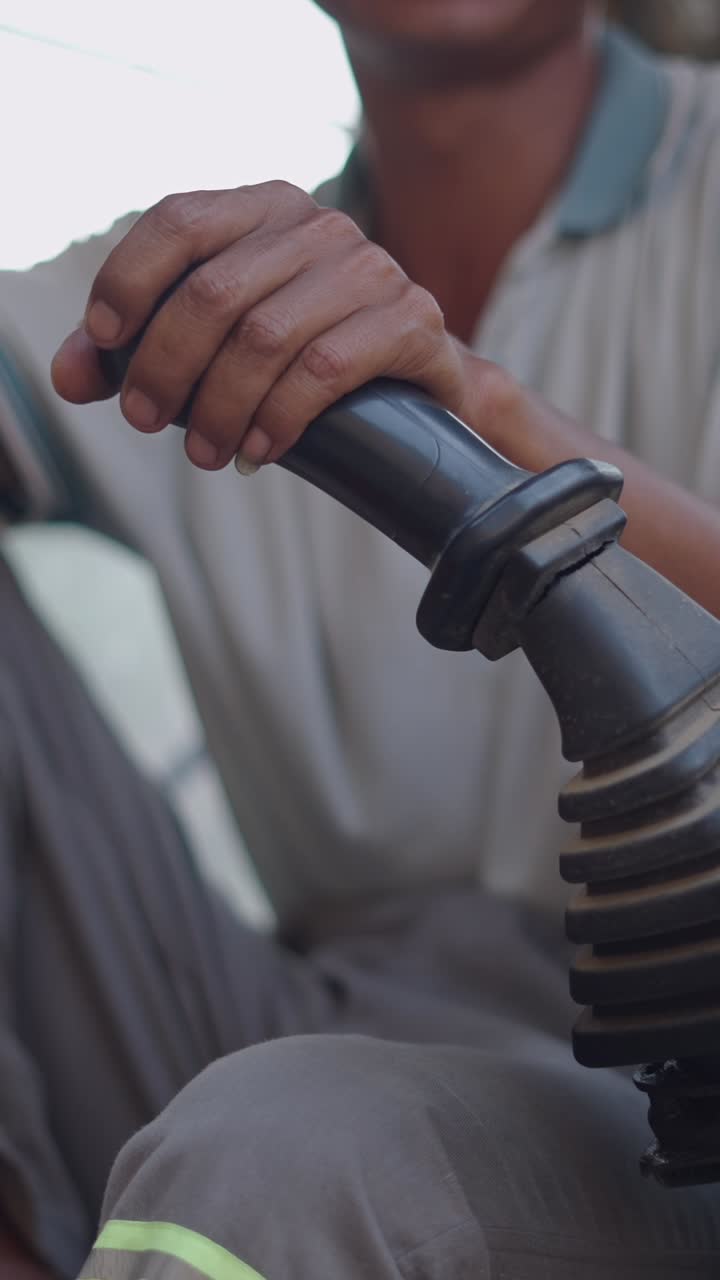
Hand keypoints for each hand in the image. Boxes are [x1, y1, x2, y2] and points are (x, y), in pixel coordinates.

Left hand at [52, 183, 468, 471]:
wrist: (424, 387)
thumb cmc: (310, 361)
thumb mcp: (224, 347)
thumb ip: (145, 350)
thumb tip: (68, 378)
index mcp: (266, 210)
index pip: (178, 219)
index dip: (128, 278)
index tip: (102, 342)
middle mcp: (319, 226)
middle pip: (215, 291)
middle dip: (167, 366)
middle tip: (148, 421)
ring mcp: (371, 270)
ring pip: (266, 336)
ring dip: (222, 406)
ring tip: (205, 453)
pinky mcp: (411, 320)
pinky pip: (326, 368)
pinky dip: (281, 416)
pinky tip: (261, 450)